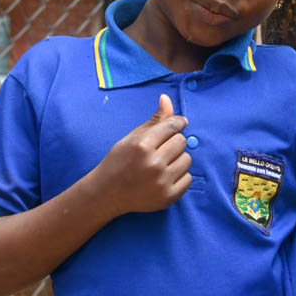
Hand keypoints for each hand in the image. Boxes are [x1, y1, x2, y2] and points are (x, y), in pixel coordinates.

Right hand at [91, 93, 191, 216]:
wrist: (107, 193)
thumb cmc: (119, 161)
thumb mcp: (132, 138)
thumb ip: (154, 120)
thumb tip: (167, 98)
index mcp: (142, 145)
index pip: (173, 126)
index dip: (177, 123)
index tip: (179, 124)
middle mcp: (153, 164)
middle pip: (182, 142)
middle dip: (174, 142)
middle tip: (161, 149)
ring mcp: (161, 182)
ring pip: (187, 159)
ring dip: (178, 159)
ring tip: (162, 163)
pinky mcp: (168, 197)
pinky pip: (188, 178)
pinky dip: (179, 176)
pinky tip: (164, 176)